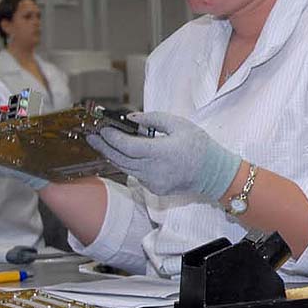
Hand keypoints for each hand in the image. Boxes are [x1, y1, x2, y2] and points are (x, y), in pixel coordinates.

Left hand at [87, 111, 240, 200]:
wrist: (216, 174)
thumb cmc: (200, 147)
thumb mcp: (180, 125)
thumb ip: (153, 119)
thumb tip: (131, 118)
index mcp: (160, 152)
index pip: (125, 145)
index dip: (110, 136)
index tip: (101, 127)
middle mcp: (153, 170)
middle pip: (119, 158)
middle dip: (103, 146)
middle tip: (91, 136)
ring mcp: (153, 182)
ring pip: (125, 168)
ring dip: (113, 155)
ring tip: (104, 144)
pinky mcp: (155, 189)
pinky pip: (137, 175)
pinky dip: (130, 164)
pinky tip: (128, 155)